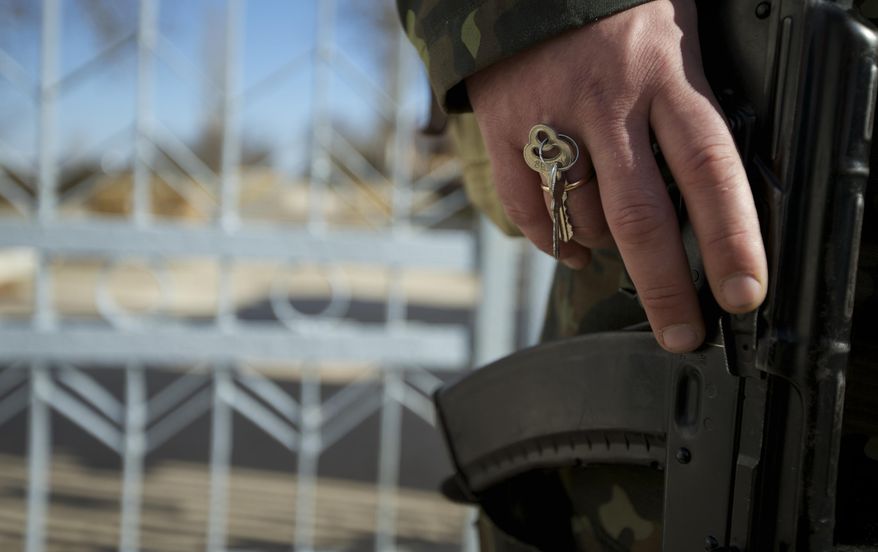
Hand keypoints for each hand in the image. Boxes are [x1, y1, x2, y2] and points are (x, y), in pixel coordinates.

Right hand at [467, 0, 766, 352]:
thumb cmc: (616, 10)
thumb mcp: (674, 41)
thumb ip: (688, 107)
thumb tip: (708, 196)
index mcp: (665, 75)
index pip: (708, 167)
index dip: (730, 237)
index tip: (742, 292)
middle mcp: (607, 101)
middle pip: (639, 214)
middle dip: (664, 288)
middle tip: (681, 334)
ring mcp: (549, 118)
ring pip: (579, 216)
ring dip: (604, 246)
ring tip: (616, 245)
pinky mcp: (503, 128)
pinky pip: (526, 209)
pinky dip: (551, 239)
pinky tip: (570, 244)